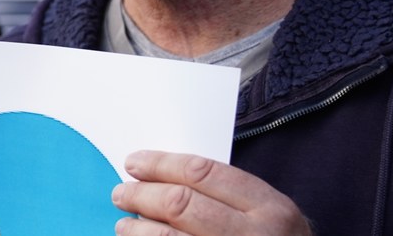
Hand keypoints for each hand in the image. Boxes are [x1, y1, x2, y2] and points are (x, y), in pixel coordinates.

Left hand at [111, 151, 311, 235]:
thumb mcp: (267, 214)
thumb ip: (225, 195)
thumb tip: (162, 176)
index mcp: (270, 208)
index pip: (202, 173)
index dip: (161, 165)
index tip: (135, 163)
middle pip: (180, 204)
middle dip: (142, 195)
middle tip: (122, 193)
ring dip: (138, 230)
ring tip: (124, 225)